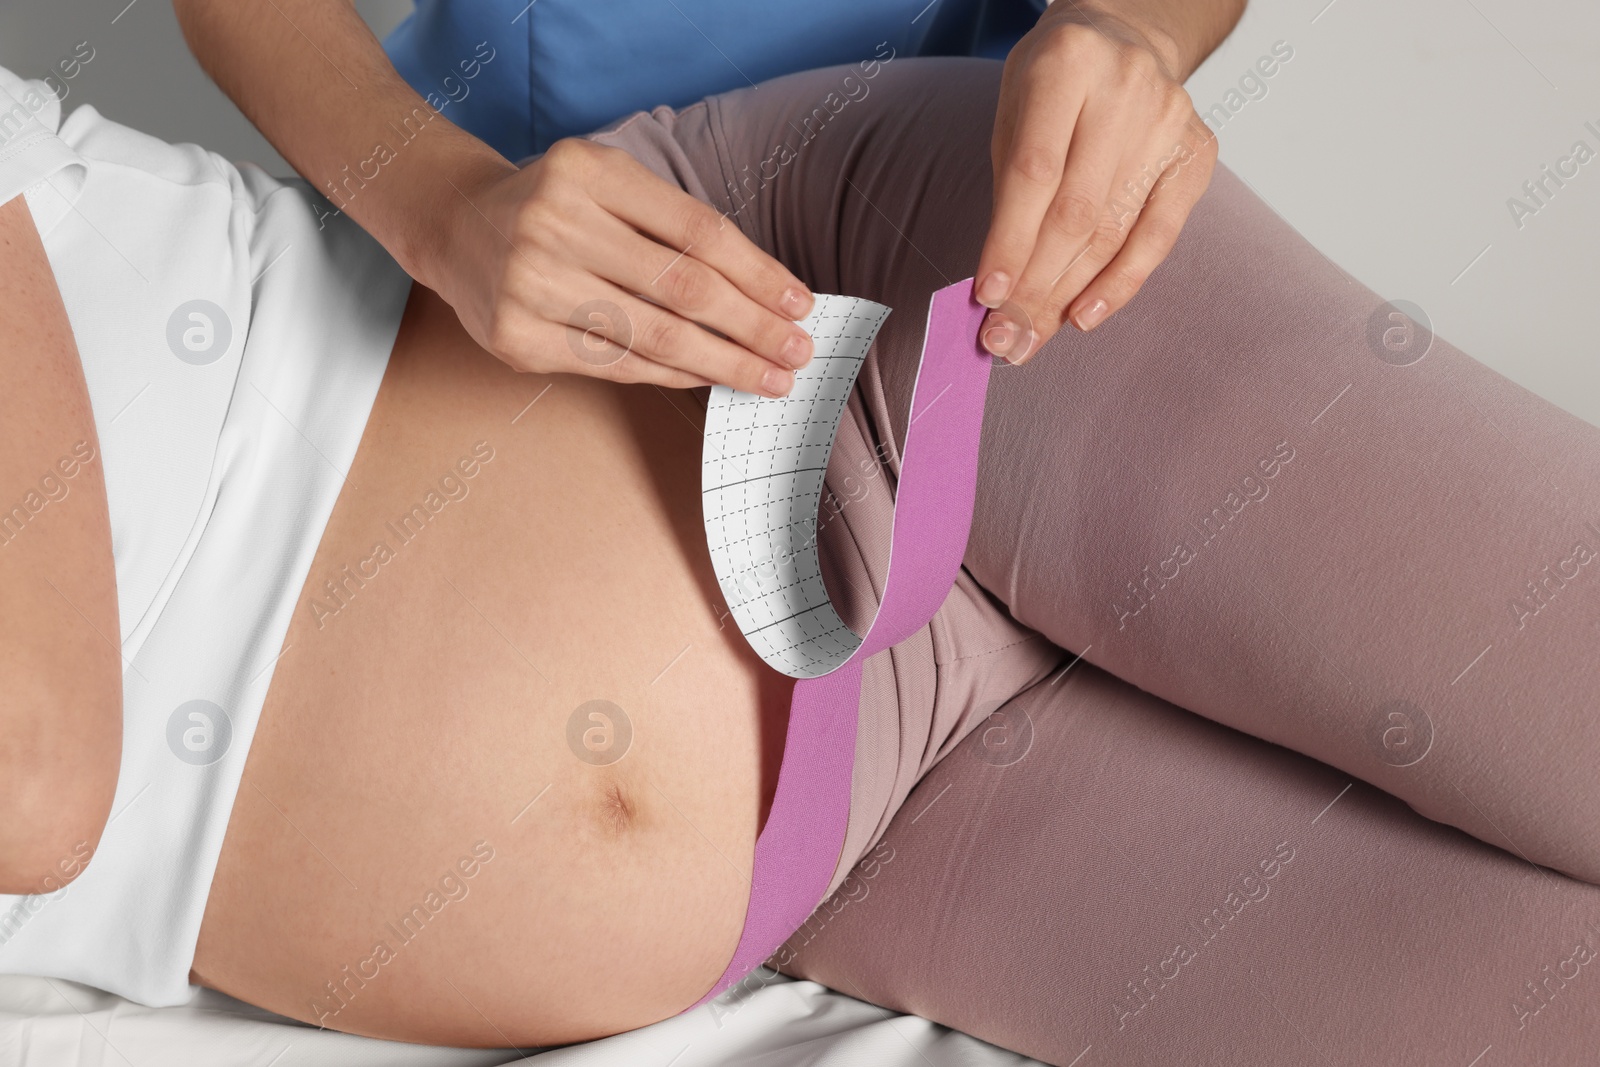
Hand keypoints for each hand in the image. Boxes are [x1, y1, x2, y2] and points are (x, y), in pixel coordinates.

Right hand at [427, 138, 816, 395]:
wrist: (454, 224)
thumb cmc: (555, 205)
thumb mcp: (608, 182)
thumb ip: (673, 224)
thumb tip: (763, 292)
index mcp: (588, 171)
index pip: (697, 231)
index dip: (757, 272)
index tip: (798, 303)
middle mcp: (555, 224)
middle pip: (683, 288)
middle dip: (752, 327)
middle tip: (797, 353)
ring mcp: (530, 284)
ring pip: (653, 336)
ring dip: (723, 363)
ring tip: (767, 378)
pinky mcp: (516, 338)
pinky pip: (615, 364)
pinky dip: (672, 374)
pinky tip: (709, 377)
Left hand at [975, 4, 1217, 362]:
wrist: (1122, 39)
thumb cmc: (1054, 86)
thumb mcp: (1013, 114)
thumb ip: (1008, 194)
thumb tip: (999, 290)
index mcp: (1067, 63)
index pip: (1035, 173)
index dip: (1009, 241)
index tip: (987, 295)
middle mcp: (1126, 88)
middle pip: (1077, 213)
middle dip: (1036, 284)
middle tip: (1006, 335)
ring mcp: (1170, 121)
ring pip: (1113, 233)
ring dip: (1067, 295)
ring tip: (1032, 335)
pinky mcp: (1197, 154)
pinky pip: (1158, 237)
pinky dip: (1119, 284)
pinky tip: (1084, 315)